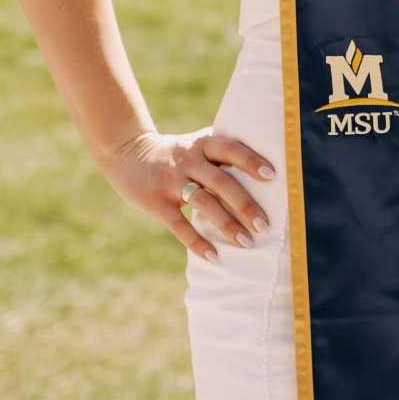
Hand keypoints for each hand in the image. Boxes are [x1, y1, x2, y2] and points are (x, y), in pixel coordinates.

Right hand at [104, 126, 274, 257]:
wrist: (126, 153)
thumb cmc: (175, 152)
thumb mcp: (197, 143)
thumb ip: (223, 151)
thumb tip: (267, 162)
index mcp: (202, 144)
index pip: (230, 148)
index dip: (250, 160)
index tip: (272, 175)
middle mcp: (188, 160)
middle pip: (221, 181)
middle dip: (245, 204)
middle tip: (265, 225)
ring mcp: (171, 181)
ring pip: (203, 203)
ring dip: (227, 225)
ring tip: (247, 243)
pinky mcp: (155, 202)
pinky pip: (178, 225)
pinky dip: (197, 242)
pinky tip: (214, 256)